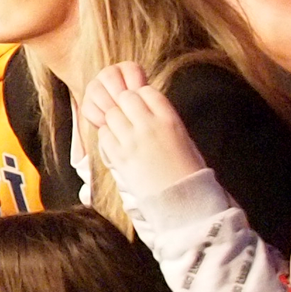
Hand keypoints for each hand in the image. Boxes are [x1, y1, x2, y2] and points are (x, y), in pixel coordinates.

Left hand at [81, 61, 209, 194]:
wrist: (183, 200)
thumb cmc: (186, 170)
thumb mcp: (182, 137)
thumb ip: (163, 120)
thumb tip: (144, 108)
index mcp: (170, 119)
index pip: (147, 92)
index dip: (142, 98)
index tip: (143, 109)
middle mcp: (150, 126)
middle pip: (126, 98)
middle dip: (125, 106)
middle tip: (129, 120)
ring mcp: (132, 140)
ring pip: (112, 115)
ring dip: (114, 121)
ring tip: (123, 134)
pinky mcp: (119, 156)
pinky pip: (104, 135)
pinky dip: (108, 138)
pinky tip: (118, 146)